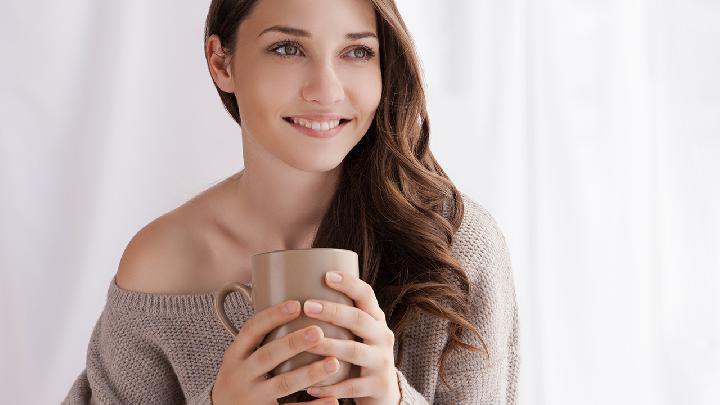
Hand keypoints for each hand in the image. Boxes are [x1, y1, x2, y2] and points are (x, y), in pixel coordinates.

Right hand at [211, 300, 340, 404]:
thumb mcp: (240, 358)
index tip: (296, 304)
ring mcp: (252, 397)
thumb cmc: (240, 380)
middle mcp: (240, 375)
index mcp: (235, 354)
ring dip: (309, 373)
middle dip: (294, 343)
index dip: (273, 316)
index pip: (252, 330)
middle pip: (268, 356)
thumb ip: (259, 339)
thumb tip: (292, 303)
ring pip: (282, 384)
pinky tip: (332, 399)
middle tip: (319, 331)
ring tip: (334, 363)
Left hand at [303, 271, 401, 404]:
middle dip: (333, 311)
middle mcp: (382, 336)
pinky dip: (330, 387)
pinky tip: (310, 386)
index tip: (327, 275)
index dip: (349, 284)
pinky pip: (351, 386)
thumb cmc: (359, 356)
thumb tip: (294, 295)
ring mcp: (381, 361)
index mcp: (376, 319)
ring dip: (328, 346)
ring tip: (305, 344)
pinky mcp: (377, 386)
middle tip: (307, 306)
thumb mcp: (357, 334)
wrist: (384, 393)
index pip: (366, 295)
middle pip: (359, 319)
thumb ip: (338, 319)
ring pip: (354, 351)